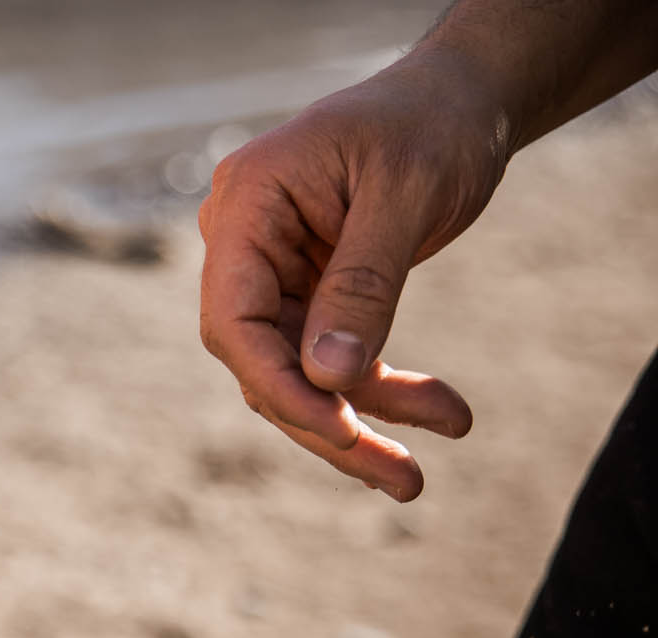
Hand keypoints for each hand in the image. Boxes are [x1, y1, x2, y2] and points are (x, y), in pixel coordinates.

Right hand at [197, 47, 509, 501]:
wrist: (460, 100)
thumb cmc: (431, 125)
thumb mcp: (404, 196)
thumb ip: (362, 284)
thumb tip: (327, 378)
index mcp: (246, 207)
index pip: (233, 320)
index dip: (279, 385)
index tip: (340, 430)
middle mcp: (246, 247)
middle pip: (263, 362)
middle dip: (328, 426)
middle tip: (400, 480)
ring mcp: (275, 274)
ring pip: (300, 374)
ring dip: (362, 425)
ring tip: (416, 477)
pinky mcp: (312, 295)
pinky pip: (335, 360)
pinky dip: (385, 392)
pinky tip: (443, 415)